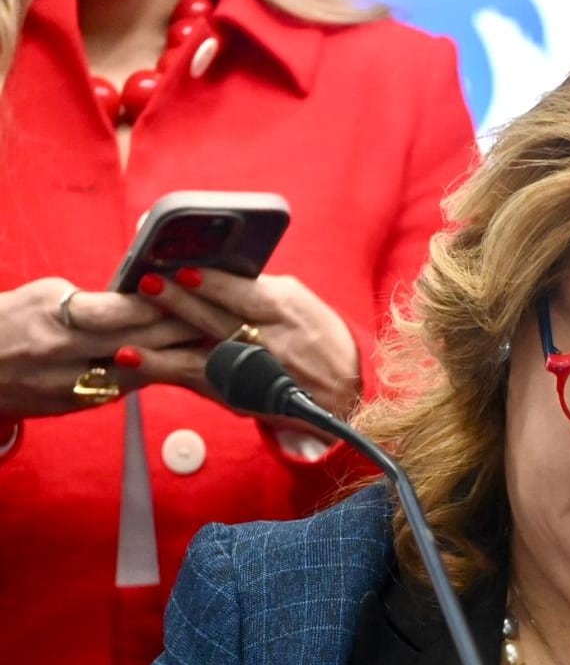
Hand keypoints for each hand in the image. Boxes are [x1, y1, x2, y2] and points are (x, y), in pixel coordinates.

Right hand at [0, 277, 202, 417]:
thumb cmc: (10, 318)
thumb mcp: (44, 295)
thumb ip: (93, 300)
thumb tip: (143, 298)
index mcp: (53, 318)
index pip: (120, 313)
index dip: (160, 305)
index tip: (192, 293)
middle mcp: (62, 355)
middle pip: (137, 344)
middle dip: (180, 332)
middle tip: (218, 320)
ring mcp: (69, 386)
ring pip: (137, 374)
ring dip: (175, 359)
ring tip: (210, 343)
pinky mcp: (74, 406)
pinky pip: (122, 390)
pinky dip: (151, 375)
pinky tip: (179, 366)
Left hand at [137, 268, 361, 417]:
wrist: (345, 396)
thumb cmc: (319, 341)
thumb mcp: (301, 306)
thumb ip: (259, 290)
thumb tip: (214, 269)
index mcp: (287, 311)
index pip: (244, 293)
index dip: (212, 282)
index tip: (183, 268)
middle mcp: (272, 342)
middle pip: (219, 319)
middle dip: (180, 302)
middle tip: (147, 284)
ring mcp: (254, 372)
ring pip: (201, 352)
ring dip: (162, 340)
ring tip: (129, 325)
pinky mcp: (239, 395)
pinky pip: (195, 379)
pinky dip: (162, 368)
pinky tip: (133, 358)